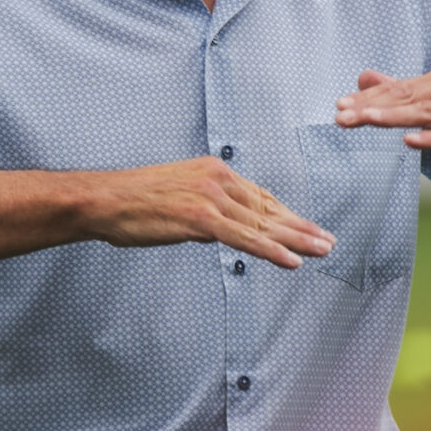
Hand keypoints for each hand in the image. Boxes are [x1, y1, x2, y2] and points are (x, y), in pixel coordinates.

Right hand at [81, 156, 334, 268]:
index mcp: (213, 171)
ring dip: (297, 239)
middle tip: (326, 240)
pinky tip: (291, 260)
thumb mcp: (177, 198)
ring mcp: (211, 198)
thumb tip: (221, 230)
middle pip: (269, 208)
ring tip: (320, 250)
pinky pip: (245, 239)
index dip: (286, 215)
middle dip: (301, 227)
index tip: (306, 227)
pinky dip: (272, 250)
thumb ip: (204, 210)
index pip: (259, 197)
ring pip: (263, 224)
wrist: (104, 200)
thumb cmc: (132, 203)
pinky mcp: (201, 218)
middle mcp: (218, 179)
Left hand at [333, 69, 430, 178]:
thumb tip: (364, 78)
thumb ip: (404, 96)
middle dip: (372, 107)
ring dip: (395, 118)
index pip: (398, 91)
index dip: (368, 99)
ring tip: (365, 121)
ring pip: (428, 114)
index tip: (338, 107)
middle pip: (407, 99)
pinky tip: (412, 143)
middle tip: (340, 115)